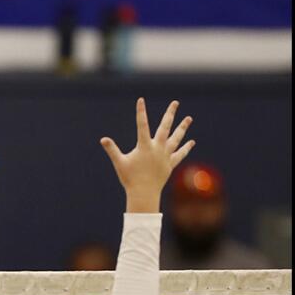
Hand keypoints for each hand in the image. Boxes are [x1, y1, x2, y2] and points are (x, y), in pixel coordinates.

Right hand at [99, 98, 194, 212]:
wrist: (144, 194)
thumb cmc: (130, 178)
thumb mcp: (119, 163)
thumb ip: (112, 150)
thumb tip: (103, 139)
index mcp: (144, 147)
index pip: (141, 125)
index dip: (140, 112)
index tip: (140, 100)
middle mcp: (157, 148)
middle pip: (165, 128)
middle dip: (170, 114)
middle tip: (175, 102)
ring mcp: (165, 156)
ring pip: (176, 139)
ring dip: (182, 128)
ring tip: (189, 118)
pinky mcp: (170, 164)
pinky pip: (179, 154)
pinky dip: (186, 148)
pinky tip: (191, 142)